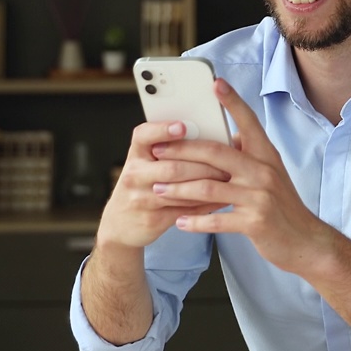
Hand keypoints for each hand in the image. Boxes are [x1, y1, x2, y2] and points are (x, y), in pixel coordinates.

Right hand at [96, 120, 230, 250]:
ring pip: (181, 190)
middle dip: (204, 164)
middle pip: (172, 166)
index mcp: (136, 154)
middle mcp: (134, 174)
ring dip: (208, 185)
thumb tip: (211, 135)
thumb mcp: (146, 163)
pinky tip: (222, 199)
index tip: (183, 126)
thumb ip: (169, 150)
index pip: (144, 135)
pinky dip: (206, 205)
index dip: (162, 130)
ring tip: (229, 179)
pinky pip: (185, 211)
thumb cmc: (143, 184)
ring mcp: (142, 199)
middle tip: (227, 161)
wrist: (121, 224)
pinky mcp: (153, 219)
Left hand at [153, 79, 333, 274]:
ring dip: (179, 189)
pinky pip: (217, 219)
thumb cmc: (283, 206)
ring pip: (209, 188)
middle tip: (157, 150)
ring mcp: (259, 197)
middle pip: (216, 154)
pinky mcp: (254, 222)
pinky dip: (195, 221)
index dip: (232, 102)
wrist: (306, 241)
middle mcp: (263, 172)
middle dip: (182, 150)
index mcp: (266, 156)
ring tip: (158, 188)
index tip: (215, 83)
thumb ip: (250, 155)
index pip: (248, 122)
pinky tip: (179, 221)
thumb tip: (229, 136)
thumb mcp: (272, 173)